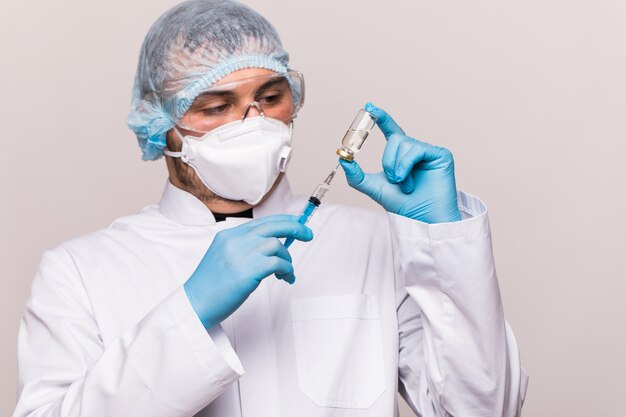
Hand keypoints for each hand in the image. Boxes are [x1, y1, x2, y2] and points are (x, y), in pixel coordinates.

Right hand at [184, 214, 312, 328]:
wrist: (196, 304)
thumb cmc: (212, 286)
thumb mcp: (224, 258)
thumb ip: (244, 248)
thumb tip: (273, 246)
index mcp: (228, 235)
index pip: (262, 221)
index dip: (283, 221)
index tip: (297, 225)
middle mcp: (235, 240)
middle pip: (273, 226)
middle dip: (295, 228)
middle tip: (308, 234)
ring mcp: (241, 254)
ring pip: (277, 245)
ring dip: (287, 259)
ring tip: (285, 273)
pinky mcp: (249, 270)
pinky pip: (278, 263)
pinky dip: (287, 270)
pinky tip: (285, 278)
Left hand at [339, 102, 461, 223]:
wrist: (421, 219)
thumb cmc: (402, 205)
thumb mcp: (373, 188)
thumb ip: (356, 175)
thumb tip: (342, 158)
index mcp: (401, 155)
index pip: (391, 130)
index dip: (382, 117)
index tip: (369, 107)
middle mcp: (415, 150)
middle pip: (395, 138)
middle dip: (388, 161)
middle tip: (393, 180)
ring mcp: (428, 152)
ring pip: (404, 142)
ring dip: (397, 167)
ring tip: (404, 184)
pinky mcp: (440, 155)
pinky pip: (416, 149)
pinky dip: (406, 165)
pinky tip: (409, 181)